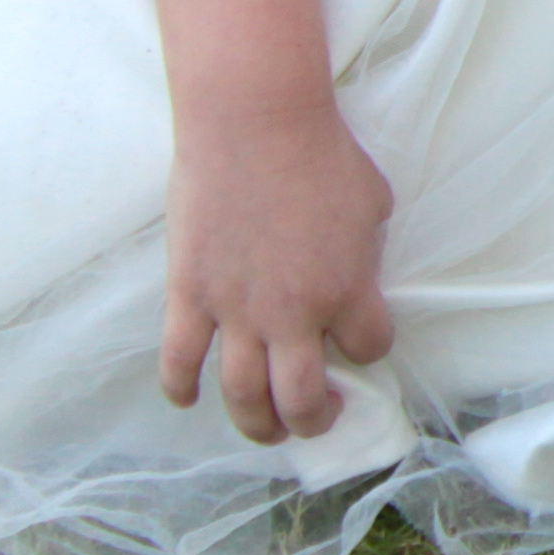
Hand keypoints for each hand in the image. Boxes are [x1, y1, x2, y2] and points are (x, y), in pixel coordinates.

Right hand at [159, 91, 395, 447]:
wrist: (256, 125)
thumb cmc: (324, 155)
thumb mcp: (374, 202)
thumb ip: (366, 251)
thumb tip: (355, 274)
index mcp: (348, 289)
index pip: (369, 347)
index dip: (368, 348)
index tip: (361, 343)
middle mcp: (293, 314)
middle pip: (301, 397)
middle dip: (312, 419)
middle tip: (314, 421)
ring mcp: (236, 310)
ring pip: (242, 394)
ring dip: (256, 423)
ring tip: (267, 429)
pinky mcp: (189, 296)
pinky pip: (179, 361)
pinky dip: (180, 389)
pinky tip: (188, 400)